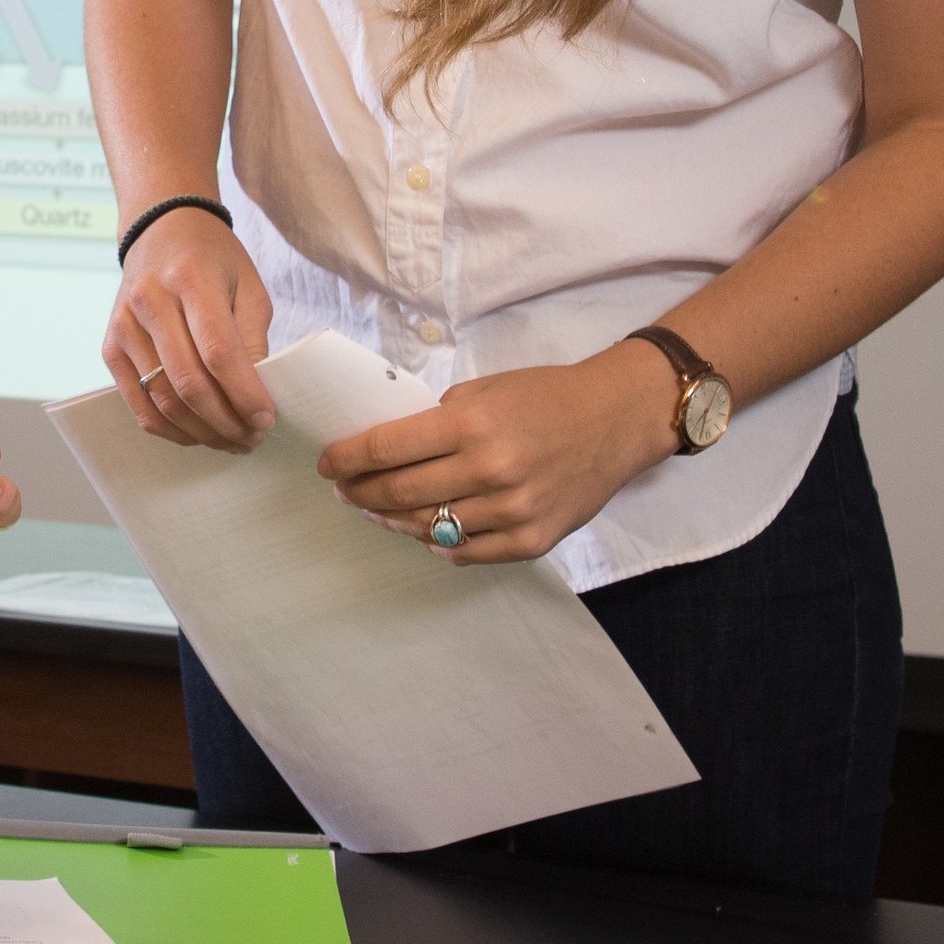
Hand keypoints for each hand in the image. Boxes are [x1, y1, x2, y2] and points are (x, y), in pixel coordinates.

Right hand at [104, 205, 273, 449]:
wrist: (161, 231)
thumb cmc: (214, 260)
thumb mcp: (248, 286)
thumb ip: (252, 339)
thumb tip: (257, 396)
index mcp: (191, 277)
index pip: (218, 351)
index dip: (244, 393)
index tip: (266, 419)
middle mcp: (150, 300)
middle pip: (188, 381)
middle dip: (226, 421)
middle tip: (252, 438)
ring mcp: (124, 325)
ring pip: (162, 399)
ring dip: (201, 431)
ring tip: (231, 440)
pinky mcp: (111, 346)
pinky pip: (139, 403)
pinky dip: (171, 428)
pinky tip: (198, 433)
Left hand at [316, 346, 674, 564]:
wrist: (616, 420)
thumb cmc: (545, 397)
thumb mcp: (485, 390)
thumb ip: (438, 421)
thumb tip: (386, 449)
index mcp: (473, 425)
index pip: (388, 449)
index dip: (347, 459)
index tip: (327, 464)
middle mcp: (491, 471)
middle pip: (400, 494)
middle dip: (360, 493)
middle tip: (344, 490)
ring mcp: (513, 512)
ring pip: (429, 529)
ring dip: (393, 521)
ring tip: (377, 510)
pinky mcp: (532, 540)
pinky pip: (467, 554)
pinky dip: (438, 544)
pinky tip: (425, 531)